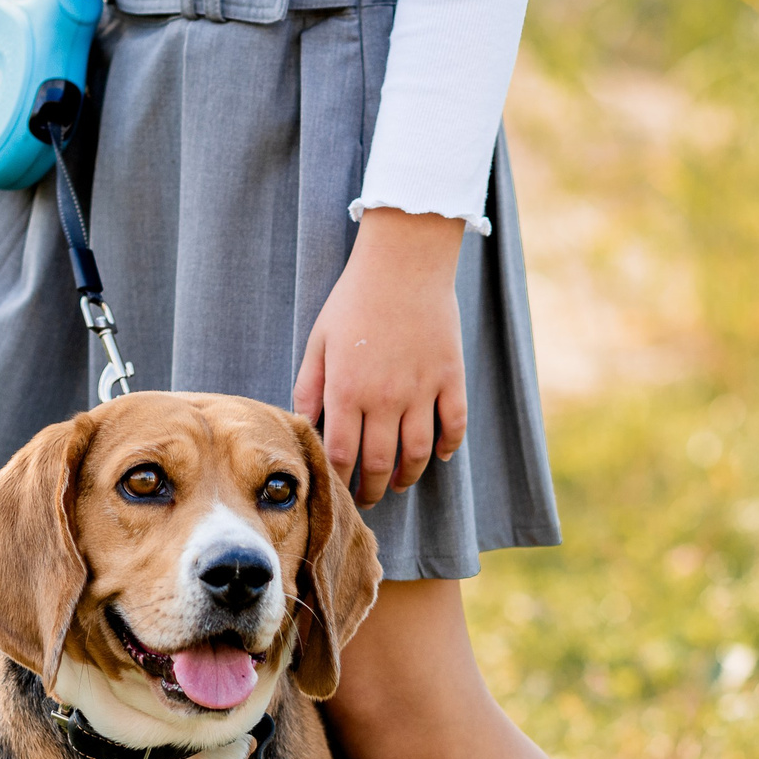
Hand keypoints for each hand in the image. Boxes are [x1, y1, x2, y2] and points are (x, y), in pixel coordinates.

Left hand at [293, 208, 468, 506]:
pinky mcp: (450, 377)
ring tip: (399, 484)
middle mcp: (385, 397)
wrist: (404, 261)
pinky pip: (454, 425)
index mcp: (347, 390)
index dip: (339, 481)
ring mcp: (421, 389)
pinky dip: (447, 447)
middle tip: (368, 497)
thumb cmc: (354, 299)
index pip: (341, 455)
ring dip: (408, 477)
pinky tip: (438, 455)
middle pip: (379, 463)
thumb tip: (305, 426)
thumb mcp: (319, 340)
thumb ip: (310, 386)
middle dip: (371, 489)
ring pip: (417, 454)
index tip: (337, 491)